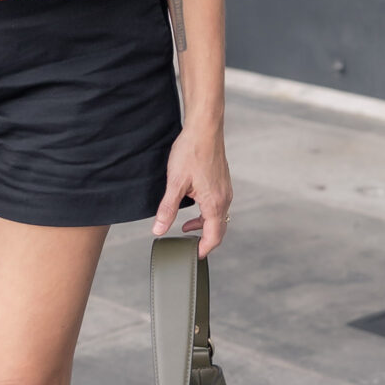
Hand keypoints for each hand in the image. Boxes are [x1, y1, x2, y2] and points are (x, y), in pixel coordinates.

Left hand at [152, 126, 231, 257]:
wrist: (204, 128)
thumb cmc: (191, 151)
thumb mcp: (175, 183)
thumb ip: (167, 209)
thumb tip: (158, 230)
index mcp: (215, 203)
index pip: (214, 237)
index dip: (203, 250)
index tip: (193, 256)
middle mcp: (224, 198)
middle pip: (219, 229)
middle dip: (205, 240)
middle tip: (189, 246)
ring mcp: (225, 189)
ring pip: (219, 216)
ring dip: (205, 225)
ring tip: (186, 227)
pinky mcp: (222, 181)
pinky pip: (218, 204)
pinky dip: (207, 212)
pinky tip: (193, 206)